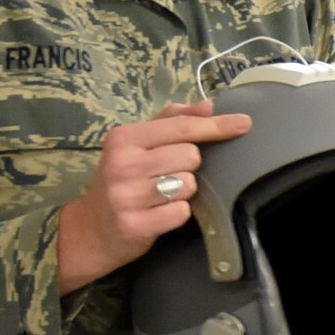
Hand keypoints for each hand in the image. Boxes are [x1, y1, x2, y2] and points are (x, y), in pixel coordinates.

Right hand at [57, 100, 250, 293]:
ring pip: (189, 184)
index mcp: (125, 138)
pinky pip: (182, 212)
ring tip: (162, 194)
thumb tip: (208, 106)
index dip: (216, 125)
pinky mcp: (136, 224)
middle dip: (190, 166)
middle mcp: (123, 164)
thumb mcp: (137, 144)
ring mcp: (127, 196)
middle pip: (191, 156)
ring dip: (184, 190)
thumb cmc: (122, 180)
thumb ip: (172, 121)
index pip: (182, 127)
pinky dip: (178, 213)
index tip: (244, 124)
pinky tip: (159, 213)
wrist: (90, 229)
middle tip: (168, 174)